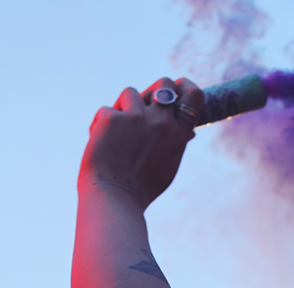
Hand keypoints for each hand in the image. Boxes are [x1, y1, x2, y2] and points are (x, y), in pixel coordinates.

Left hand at [79, 77, 206, 209]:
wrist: (114, 199)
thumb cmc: (141, 188)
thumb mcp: (168, 166)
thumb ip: (176, 143)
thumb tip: (188, 131)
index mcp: (179, 134)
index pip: (194, 95)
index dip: (184, 86)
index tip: (176, 87)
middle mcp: (161, 121)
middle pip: (163, 83)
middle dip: (151, 89)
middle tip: (140, 105)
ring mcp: (136, 118)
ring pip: (130, 93)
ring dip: (122, 108)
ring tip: (115, 134)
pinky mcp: (112, 119)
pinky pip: (106, 110)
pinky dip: (100, 124)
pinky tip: (99, 144)